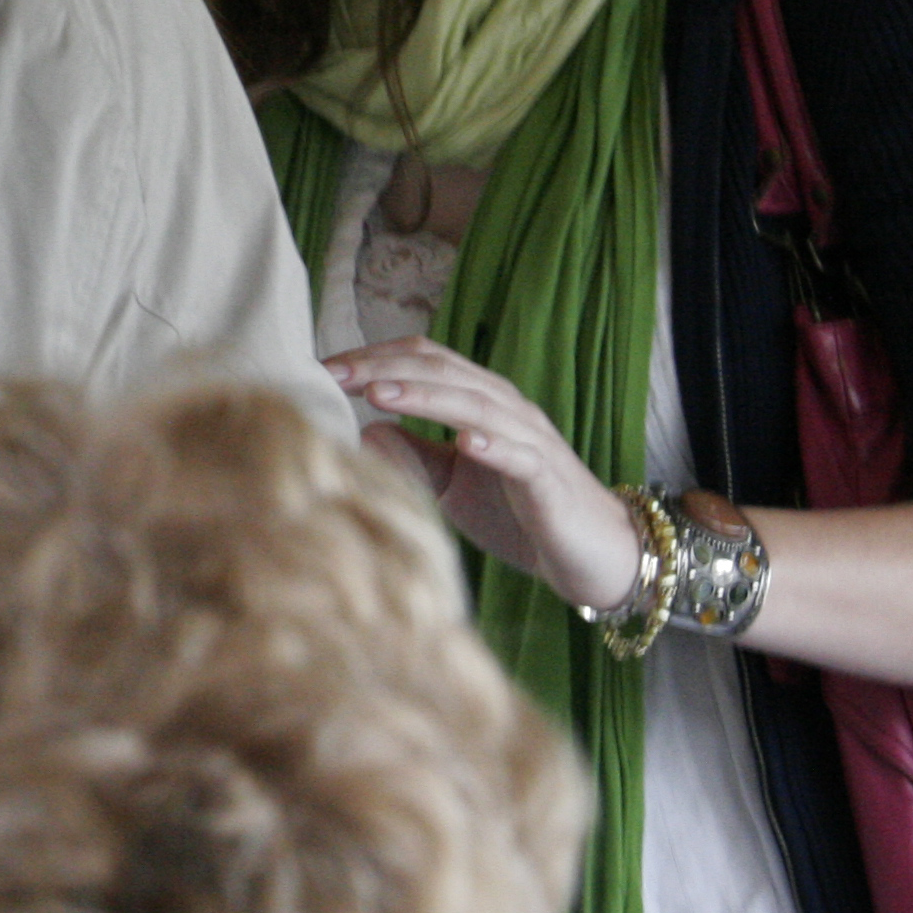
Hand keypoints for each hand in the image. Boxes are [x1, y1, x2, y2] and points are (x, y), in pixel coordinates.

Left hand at [328, 338, 638, 609]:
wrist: (590, 554)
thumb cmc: (517, 514)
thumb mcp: (450, 485)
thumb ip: (412, 455)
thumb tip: (362, 429)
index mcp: (479, 403)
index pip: (425, 360)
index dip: (375, 358)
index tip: (323, 369)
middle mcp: (506, 410)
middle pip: (444, 371)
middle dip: (386, 368)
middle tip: (334, 374)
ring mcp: (531, 441)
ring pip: (477, 405)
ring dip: (428, 397)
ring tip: (380, 394)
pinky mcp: (549, 480)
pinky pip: (521, 455)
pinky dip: (493, 445)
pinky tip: (464, 443)